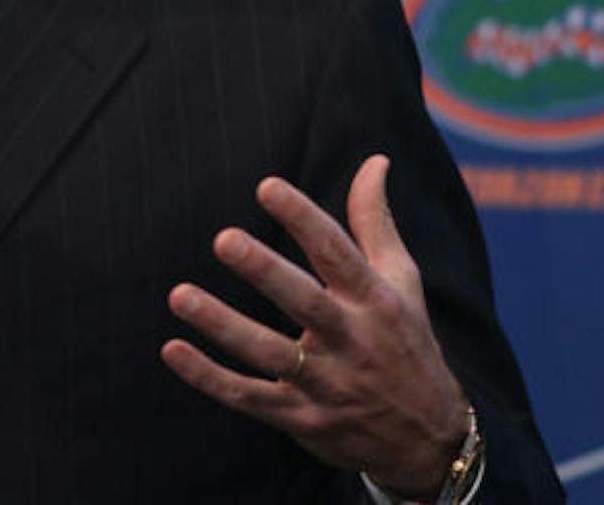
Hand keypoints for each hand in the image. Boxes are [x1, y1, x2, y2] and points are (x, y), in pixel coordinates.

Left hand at [160, 155, 468, 499]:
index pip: (338, 253)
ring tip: (179, 295)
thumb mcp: (401, 282)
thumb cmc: (405, 342)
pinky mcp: (301, 418)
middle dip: (264, 271)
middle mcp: (350, 340)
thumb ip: (375, 221)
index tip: (267, 187)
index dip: (303, 218)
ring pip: (269, 353)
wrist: (431, 442)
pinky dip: (209, 377)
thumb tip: (374, 160)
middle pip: (304, 301)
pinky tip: (172, 349)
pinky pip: (248, 397)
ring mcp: (325, 383)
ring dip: (222, 326)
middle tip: (223, 239)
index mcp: (374, 300)